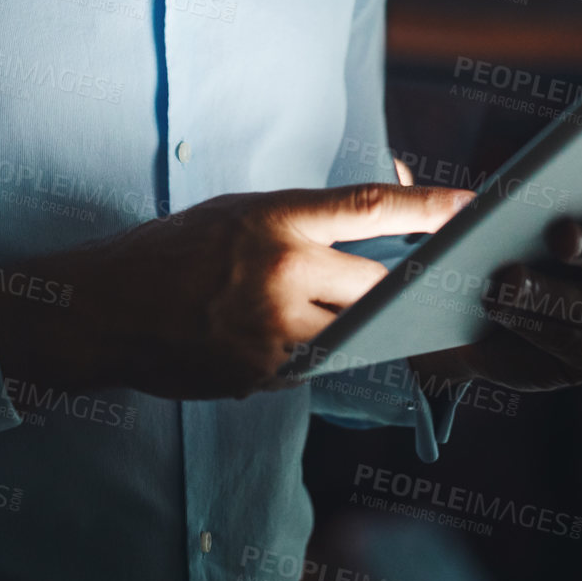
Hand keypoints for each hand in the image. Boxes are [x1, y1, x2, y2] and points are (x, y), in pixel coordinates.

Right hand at [0, 183, 472, 402]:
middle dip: (399, 284)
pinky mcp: (265, 373)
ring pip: (356, 329)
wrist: (108, 309)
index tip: (473, 207)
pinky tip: (294, 338)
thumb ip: (305, 218)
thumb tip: (377, 213)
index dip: (431, 207)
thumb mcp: (241, 212)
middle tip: (425, 281)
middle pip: (378, 281)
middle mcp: (284, 271)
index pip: (373, 207)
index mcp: (278, 220)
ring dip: (362, 323)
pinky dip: (320, 351)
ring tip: (359, 314)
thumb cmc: (176, 248)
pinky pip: (319, 363)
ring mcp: (275, 329)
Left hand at [410, 185, 581, 395]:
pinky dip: (533, 324)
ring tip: (505, 280)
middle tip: (559, 234)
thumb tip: (476, 199)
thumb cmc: (504, 237)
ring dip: (552, 291)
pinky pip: (573, 344)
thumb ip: (511, 196)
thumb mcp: (508, 208)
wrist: (475, 305)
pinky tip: (500, 308)